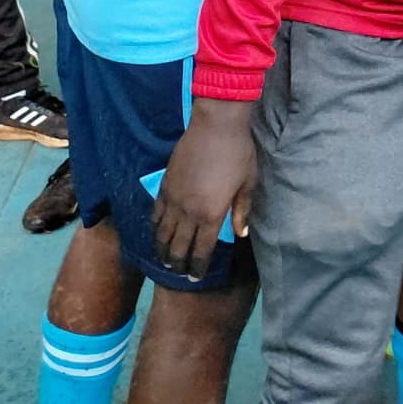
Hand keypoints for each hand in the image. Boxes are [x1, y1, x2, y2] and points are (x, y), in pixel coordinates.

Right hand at [152, 99, 256, 278]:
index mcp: (211, 215)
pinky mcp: (164, 187)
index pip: (202, 251)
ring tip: (165, 260)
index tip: (196, 278)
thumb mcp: (248, 182)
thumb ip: (242, 210)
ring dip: (162, 251)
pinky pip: (155, 215)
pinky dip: (154, 229)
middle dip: (178, 265)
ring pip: (161, 235)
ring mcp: (173, 200)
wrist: (216, 125)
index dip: (198, 267)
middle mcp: (188, 213)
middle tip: (179, 274)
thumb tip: (241, 234)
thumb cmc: (238, 153)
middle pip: (178, 248)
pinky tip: (157, 234)